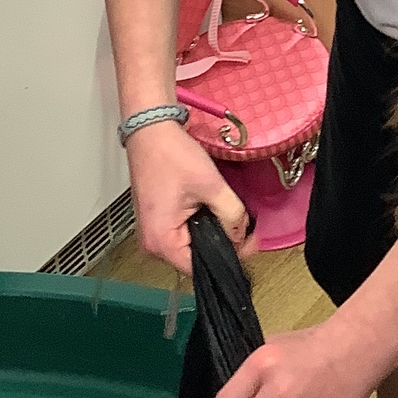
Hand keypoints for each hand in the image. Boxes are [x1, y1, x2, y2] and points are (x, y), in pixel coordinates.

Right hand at [126, 121, 251, 271]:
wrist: (150, 130)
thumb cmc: (171, 155)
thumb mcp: (211, 186)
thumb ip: (232, 215)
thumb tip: (242, 234)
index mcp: (162, 242)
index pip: (200, 267)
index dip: (228, 256)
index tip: (248, 242)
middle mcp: (152, 244)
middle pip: (195, 258)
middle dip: (221, 243)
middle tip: (243, 226)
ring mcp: (151, 233)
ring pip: (190, 244)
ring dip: (210, 232)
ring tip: (227, 214)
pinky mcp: (155, 221)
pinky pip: (181, 233)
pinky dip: (198, 224)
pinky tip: (209, 209)